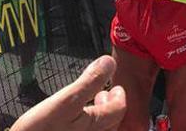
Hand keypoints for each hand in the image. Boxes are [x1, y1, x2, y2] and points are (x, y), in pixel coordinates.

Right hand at [10, 56, 125, 130]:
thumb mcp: (65, 101)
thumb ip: (90, 82)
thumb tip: (109, 62)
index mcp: (97, 127)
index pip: (120, 109)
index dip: (119, 95)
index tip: (117, 87)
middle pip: (113, 123)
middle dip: (110, 106)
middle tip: (105, 95)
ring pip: (100, 130)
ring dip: (100, 117)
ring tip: (92, 106)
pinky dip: (88, 126)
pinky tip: (74, 121)